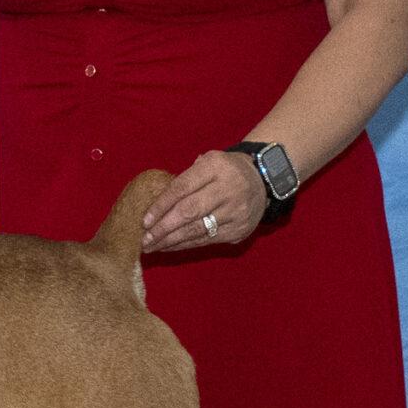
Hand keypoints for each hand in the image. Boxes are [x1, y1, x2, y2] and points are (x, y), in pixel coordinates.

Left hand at [142, 149, 266, 253]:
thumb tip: (155, 200)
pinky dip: (185, 245)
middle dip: (163, 228)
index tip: (144, 220)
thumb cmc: (225, 171)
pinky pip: (207, 240)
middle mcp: (228, 189)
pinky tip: (170, 247)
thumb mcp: (209, 161)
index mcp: (216, 167)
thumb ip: (185, 176)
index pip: (182, 188)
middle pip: (189, 211)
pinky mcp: (240, 229)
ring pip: (197, 230)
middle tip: (144, 239)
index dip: (161, 205)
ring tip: (152, 246)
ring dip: (171, 241)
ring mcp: (236, 212)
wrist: (263, 180)